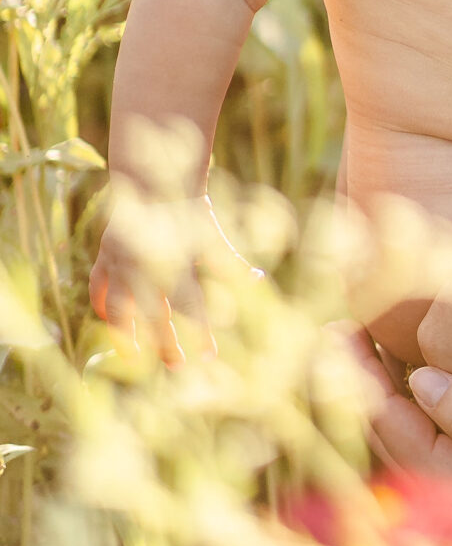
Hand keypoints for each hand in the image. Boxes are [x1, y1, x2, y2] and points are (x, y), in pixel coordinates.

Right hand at [90, 193, 259, 363]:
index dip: (200, 332)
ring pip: (119, 309)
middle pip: (156, 316)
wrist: (154, 179)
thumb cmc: (190, 211)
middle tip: (180, 366)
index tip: (209, 356)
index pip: (191, 306)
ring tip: (136, 356)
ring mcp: (120, 263)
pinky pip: (99, 288)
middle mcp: (145, 265)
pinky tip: (112, 323)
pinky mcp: (105, 257)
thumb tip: (259, 280)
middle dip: (167, 344)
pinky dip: (103, 306)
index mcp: (176, 260)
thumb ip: (231, 261)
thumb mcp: (213, 235)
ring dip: (127, 335)